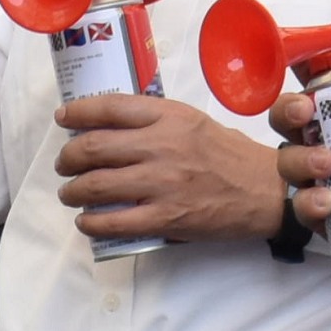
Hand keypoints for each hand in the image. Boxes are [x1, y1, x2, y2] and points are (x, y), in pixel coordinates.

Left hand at [54, 91, 286, 247]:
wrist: (266, 190)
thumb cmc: (230, 155)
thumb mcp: (194, 122)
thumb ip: (157, 122)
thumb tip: (112, 129)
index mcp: (170, 117)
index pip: (111, 107)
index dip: (79, 112)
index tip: (63, 119)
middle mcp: (163, 145)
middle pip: (94, 147)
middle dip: (68, 158)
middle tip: (64, 166)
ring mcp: (163, 183)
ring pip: (97, 185)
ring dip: (73, 192)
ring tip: (70, 194)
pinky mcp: (167, 217)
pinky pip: (115, 222)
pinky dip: (91, 223)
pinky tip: (86, 222)